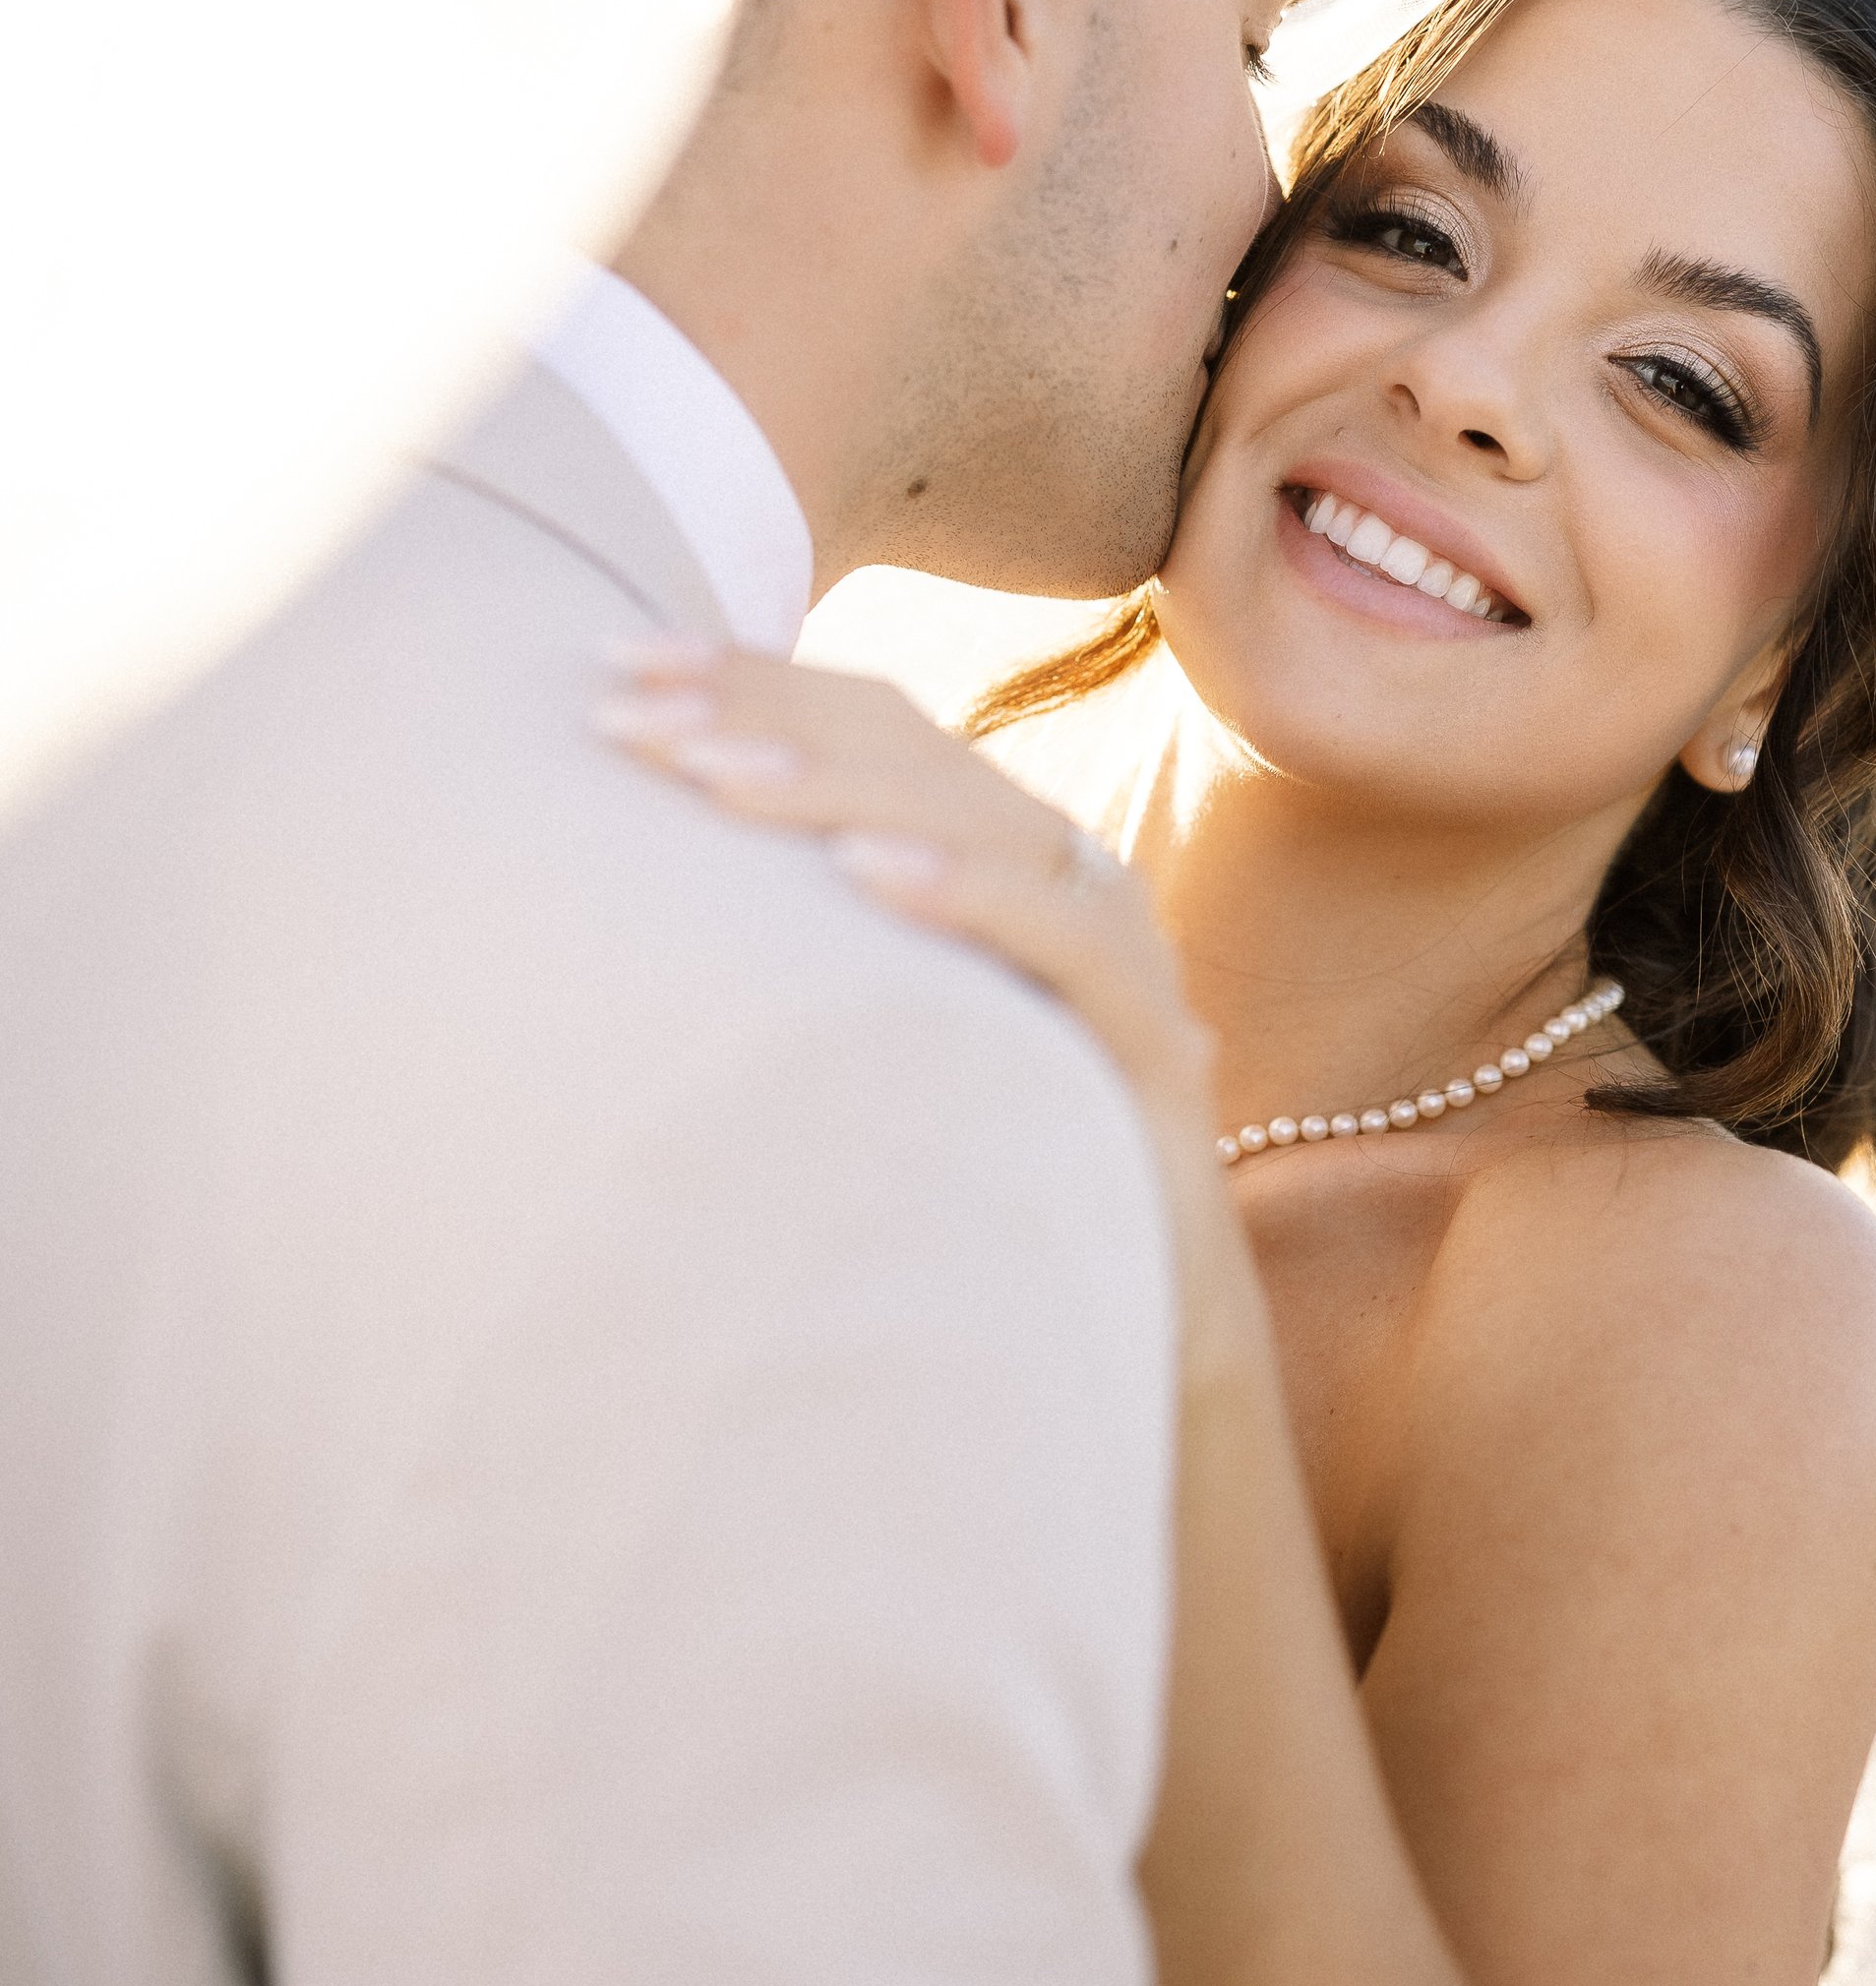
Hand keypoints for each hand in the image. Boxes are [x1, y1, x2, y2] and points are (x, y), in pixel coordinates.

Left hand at [595, 646, 1250, 1337]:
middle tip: (621, 713)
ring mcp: (1121, 956)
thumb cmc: (963, 1179)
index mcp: (995, 856)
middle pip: (914, 749)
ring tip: (707, 775)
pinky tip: (862, 873)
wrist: (1128, 1322)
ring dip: (835, 787)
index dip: (749, 677)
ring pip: (983, 820)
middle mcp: (1063, 879)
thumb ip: (793, 944)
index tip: (612, 663)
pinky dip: (966, 892)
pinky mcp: (1153, 1051)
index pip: (872, 724)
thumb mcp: (860, 1034)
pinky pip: (1066, 944)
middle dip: (759, 714)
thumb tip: (622, 881)